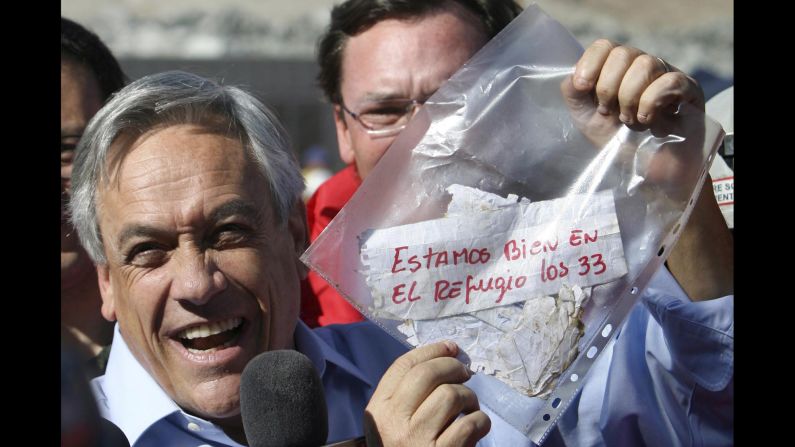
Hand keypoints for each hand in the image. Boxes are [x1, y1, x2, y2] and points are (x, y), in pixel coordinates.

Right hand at [364, 341, 489, 446]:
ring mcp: (416, 440)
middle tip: (466, 374)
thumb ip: (408, 394)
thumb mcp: (393, 423)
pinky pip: (470, 425)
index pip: (403, 366)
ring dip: (470, 398)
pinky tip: (477, 428)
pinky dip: (481, 423)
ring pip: (451, 396)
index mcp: (378, 411)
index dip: (431, 350)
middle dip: (453, 367)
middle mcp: (393, 423)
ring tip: (471, 408)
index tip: (451, 347)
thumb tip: (447, 355)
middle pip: (428, 374)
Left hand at [560, 39, 704, 147]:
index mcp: (617, 69)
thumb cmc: (615, 142)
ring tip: (628, 121)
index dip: (590, 64)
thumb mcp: (585, 116)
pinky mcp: (689, 91)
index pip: (604, 46)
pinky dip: (651, 102)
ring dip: (629, 98)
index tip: (583, 88)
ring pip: (645, 64)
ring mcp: (667, 75)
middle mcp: (642, 66)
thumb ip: (573, 92)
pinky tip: (647, 121)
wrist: (642, 171)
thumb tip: (574, 74)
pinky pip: (670, 81)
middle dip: (608, 87)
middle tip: (609, 112)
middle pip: (623, 53)